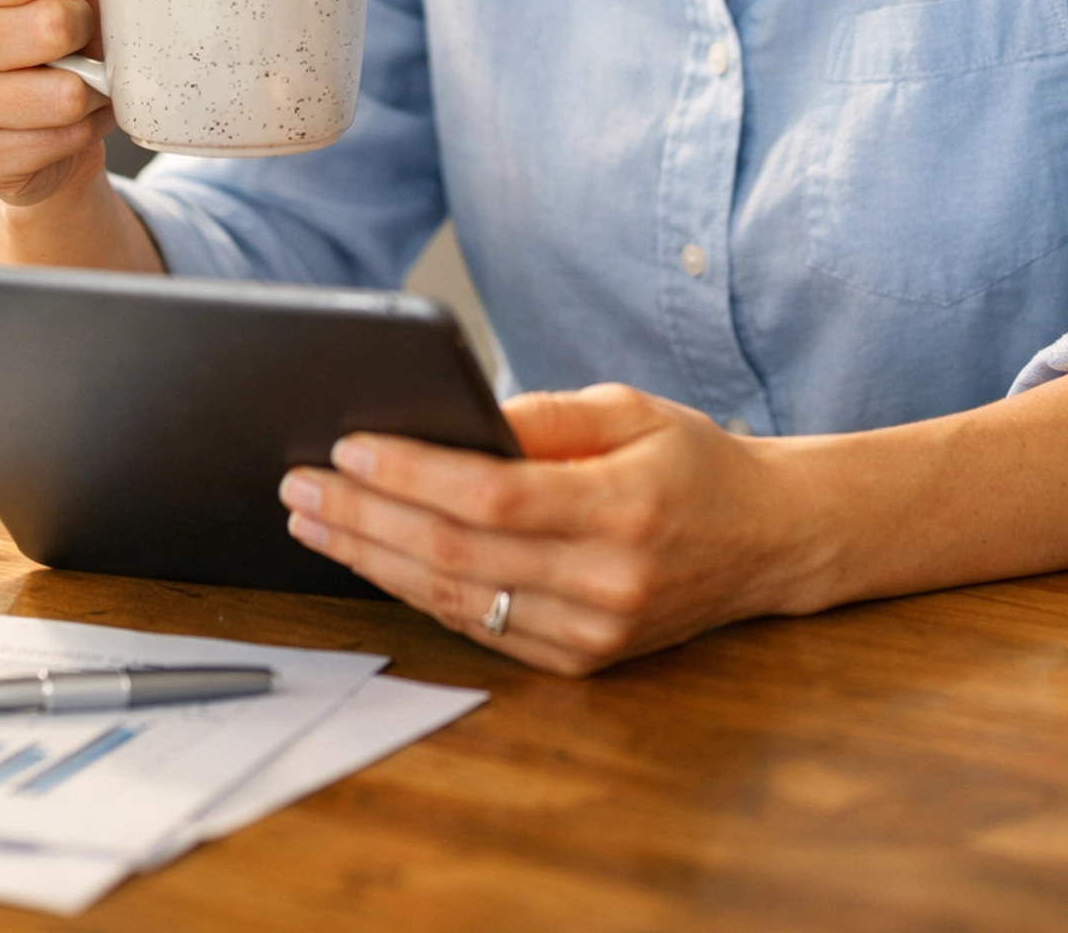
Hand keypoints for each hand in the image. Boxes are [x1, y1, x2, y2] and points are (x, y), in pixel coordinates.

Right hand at [0, 0, 113, 211]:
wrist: (36, 119)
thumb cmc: (42, 25)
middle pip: (52, 26)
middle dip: (88, 30)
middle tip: (82, 36)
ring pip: (66, 93)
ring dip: (95, 86)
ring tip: (84, 77)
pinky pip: (64, 140)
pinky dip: (85, 129)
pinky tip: (70, 119)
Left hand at [279, 384, 789, 675]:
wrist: (768, 540)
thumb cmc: (695, 460)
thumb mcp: (632, 409)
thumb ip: (545, 416)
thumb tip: (456, 415)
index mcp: (624, 507)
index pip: (491, 497)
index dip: (411, 474)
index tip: (347, 447)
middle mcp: (608, 581)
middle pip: (457, 555)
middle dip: (365, 517)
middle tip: (299, 485)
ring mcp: (593, 632)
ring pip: (458, 599)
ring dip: (373, 559)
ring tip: (315, 520)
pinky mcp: (581, 660)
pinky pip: (482, 627)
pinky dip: (418, 592)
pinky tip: (373, 557)